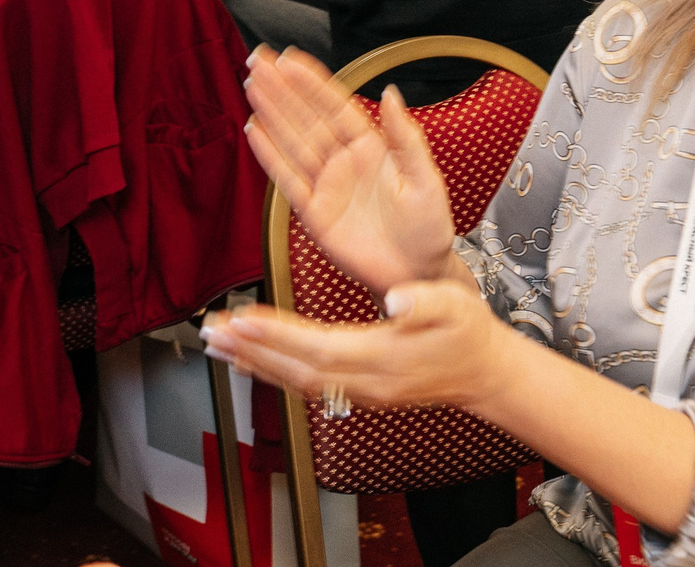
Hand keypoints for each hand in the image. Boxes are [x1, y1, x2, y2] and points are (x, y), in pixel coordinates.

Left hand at [201, 278, 506, 414]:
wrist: (483, 372)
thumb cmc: (468, 333)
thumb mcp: (455, 304)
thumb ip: (426, 302)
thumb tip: (396, 300)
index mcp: (385, 357)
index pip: (321, 347)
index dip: (279, 335)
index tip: (244, 319)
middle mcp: (367, 382)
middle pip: (297, 370)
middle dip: (251, 350)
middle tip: (212, 332)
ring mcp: (361, 393)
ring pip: (297, 381)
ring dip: (254, 362)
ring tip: (218, 344)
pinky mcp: (358, 393)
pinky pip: (306, 386)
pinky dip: (273, 373)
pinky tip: (251, 362)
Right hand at [243, 46, 457, 298]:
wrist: (418, 274)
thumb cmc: (428, 228)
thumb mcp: (426, 180)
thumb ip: (406, 138)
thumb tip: (390, 93)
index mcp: (371, 148)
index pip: (334, 107)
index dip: (311, 82)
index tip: (289, 59)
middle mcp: (344, 161)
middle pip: (306, 118)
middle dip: (282, 88)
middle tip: (260, 59)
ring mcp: (326, 185)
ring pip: (292, 141)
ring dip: (271, 113)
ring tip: (253, 84)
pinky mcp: (313, 212)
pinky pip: (287, 178)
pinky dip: (269, 155)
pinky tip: (254, 131)